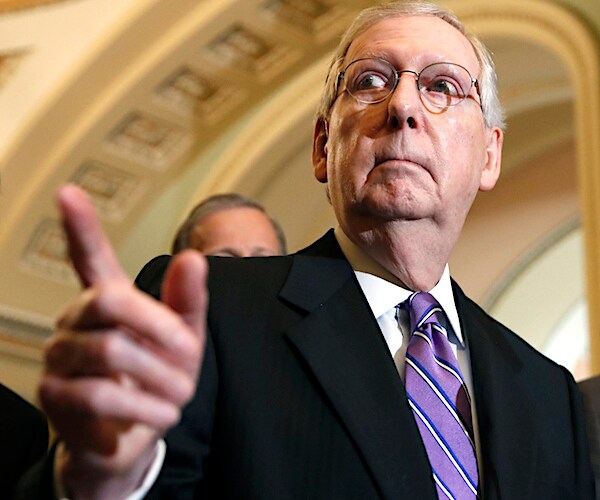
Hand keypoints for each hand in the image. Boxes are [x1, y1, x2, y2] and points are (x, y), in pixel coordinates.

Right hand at [39, 184, 207, 497]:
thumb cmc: (159, 379)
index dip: (81, 226)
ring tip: (181, 394)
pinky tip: (159, 416)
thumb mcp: (184, 339)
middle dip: (158, 327)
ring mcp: (60, 357)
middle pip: (110, 300)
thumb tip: (192, 257)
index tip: (68, 191)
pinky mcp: (55, 397)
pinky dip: (144, 409)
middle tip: (190, 354)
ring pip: (110, 351)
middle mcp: (76, 321)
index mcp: (108, 301)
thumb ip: (187, 301)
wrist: (136, 437)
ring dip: (160, 377)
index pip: (89, 257)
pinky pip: (101, 396)